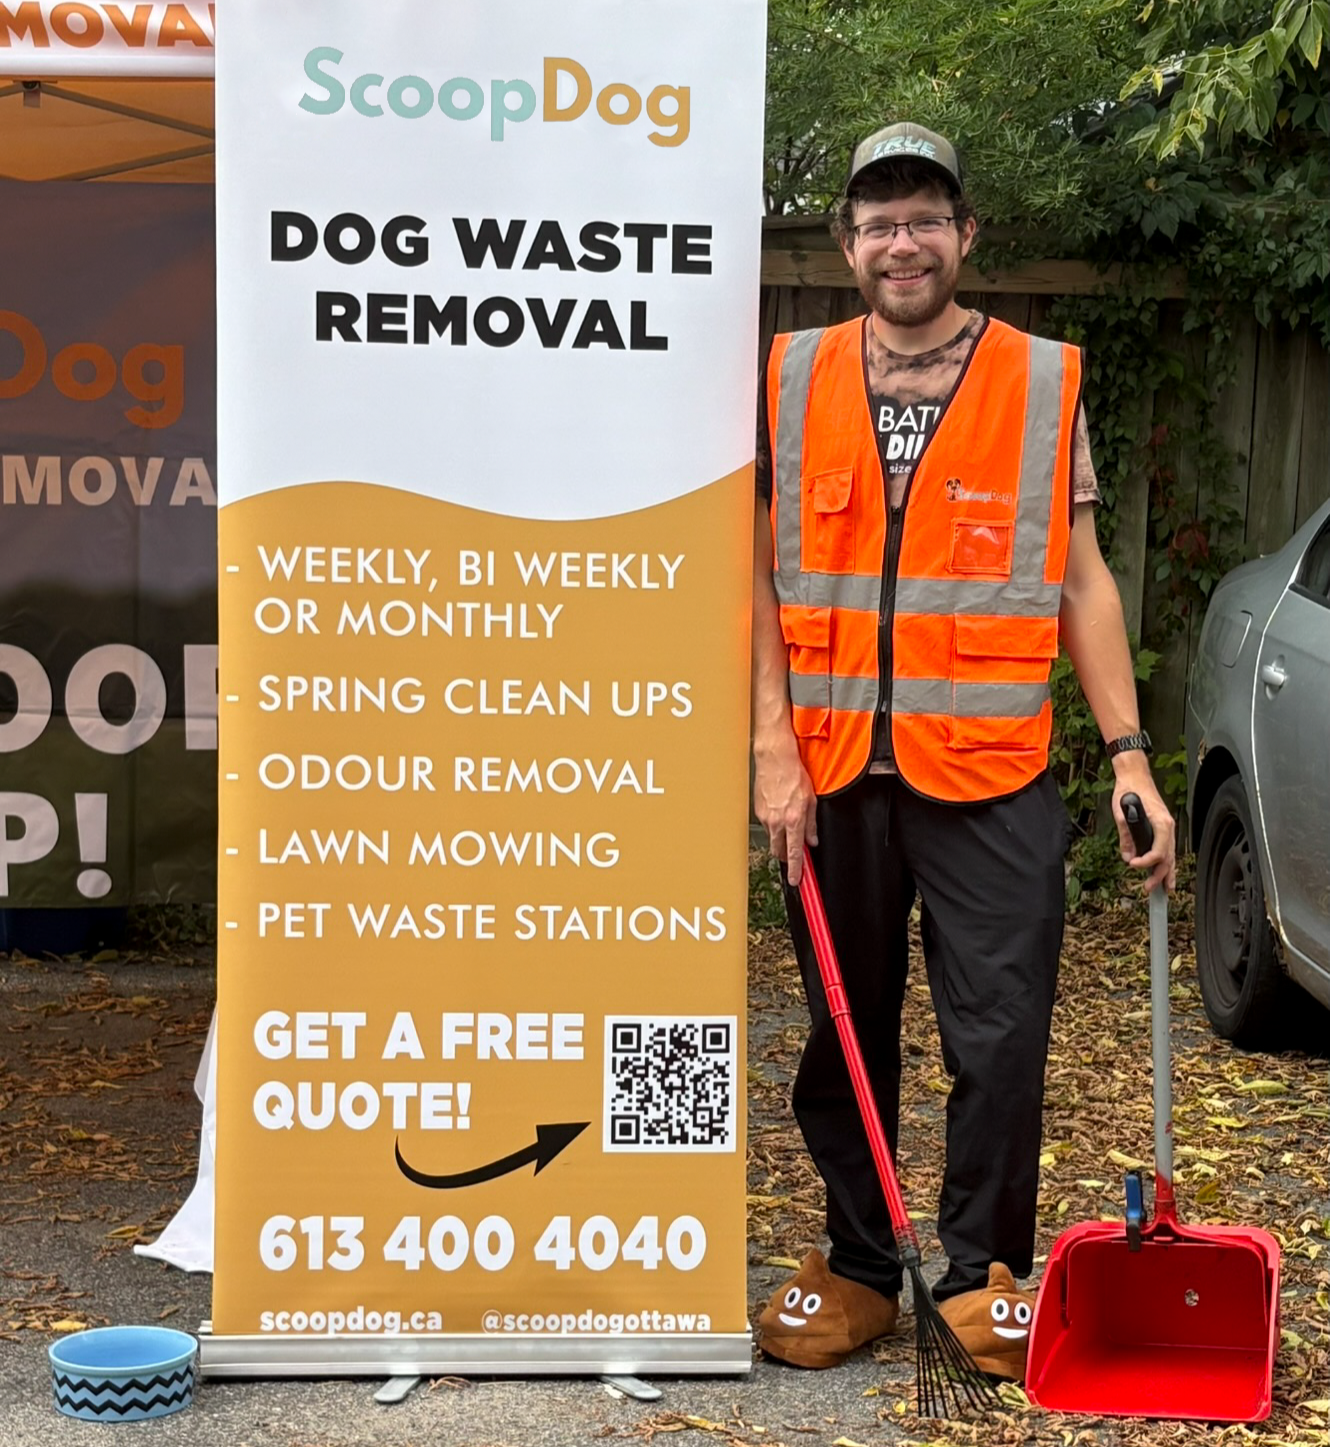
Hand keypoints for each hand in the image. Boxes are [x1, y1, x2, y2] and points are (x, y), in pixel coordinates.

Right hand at [753, 730, 817, 885]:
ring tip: (789, 819)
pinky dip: (775, 822)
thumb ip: (811, 824)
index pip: (794, 853)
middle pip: (779, 850)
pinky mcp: (758, 810)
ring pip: (773, 836)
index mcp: (792, 820)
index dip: (795, 869)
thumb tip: (812, 839)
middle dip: (787, 854)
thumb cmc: (793, 775)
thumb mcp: (811, 800)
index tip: (796, 880)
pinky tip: (781, 808)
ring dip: (781, 835)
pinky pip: (768, 823)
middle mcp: (777, 822)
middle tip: (794, 850)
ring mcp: (765, 817)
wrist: (775, 759)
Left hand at [1112, 769, 1175, 893]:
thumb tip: (1128, 856)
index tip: (1133, 866)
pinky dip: (1167, 863)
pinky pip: (1168, 849)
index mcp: (1161, 822)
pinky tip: (1166, 874)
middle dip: (1159, 875)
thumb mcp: (1120, 814)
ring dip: (1166, 873)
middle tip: (1149, 888)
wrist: (1135, 776)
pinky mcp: (1163, 828)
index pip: (1158, 851)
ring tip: (1163, 889)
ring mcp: (1167, 828)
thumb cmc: (1129, 789)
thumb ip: (1126, 837)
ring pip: (1171, 856)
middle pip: (1167, 858)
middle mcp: (1168, 827)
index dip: (1147, 863)